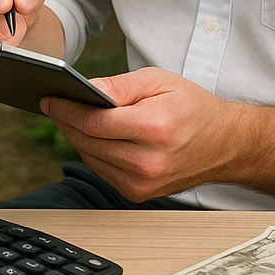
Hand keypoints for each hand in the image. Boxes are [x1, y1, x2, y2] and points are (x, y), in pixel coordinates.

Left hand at [40, 67, 241, 201]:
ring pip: (91, 157)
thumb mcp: (157, 81)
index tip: (48, 98)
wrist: (225, 144)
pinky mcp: (139, 193)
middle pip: (88, 142)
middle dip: (65, 121)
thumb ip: (117, 86)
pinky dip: (91, 152)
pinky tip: (88, 135)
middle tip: (52, 104)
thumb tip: (84, 89)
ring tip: (66, 116)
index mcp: (154, 129)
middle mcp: (148, 161)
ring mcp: (144, 183)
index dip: (66, 109)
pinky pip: (102, 170)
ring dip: (75, 137)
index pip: (95, 123)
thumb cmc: (192, 107)